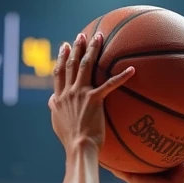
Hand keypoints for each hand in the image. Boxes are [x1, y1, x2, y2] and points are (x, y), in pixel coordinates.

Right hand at [49, 32, 133, 153]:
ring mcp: (80, 94)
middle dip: (76, 48)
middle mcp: (68, 92)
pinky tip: (132, 69)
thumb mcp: (57, 123)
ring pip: (86, 66)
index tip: (64, 46)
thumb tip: (51, 100)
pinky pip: (110, 84)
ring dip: (92, 49)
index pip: (58, 73)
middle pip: (72, 65)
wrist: (78, 147)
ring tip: (98, 36)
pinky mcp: (94, 99)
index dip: (61, 58)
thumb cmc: (70, 140)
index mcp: (59, 98)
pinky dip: (122, 76)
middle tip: (81, 35)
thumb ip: (54, 109)